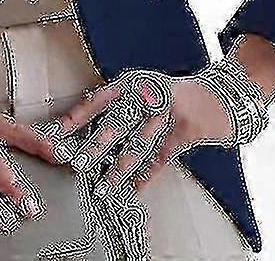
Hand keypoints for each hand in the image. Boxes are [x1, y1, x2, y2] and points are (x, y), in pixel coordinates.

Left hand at [54, 67, 260, 199]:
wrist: (216, 95)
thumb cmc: (171, 94)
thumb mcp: (143, 89)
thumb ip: (120, 105)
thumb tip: (84, 130)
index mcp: (133, 82)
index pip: (99, 99)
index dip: (79, 115)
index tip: (59, 132)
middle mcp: (148, 95)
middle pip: (117, 122)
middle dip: (96, 145)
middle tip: (77, 162)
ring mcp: (168, 113)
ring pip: (138, 144)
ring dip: (118, 168)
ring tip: (102, 186)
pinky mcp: (184, 132)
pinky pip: (159, 159)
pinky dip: (144, 177)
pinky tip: (132, 191)